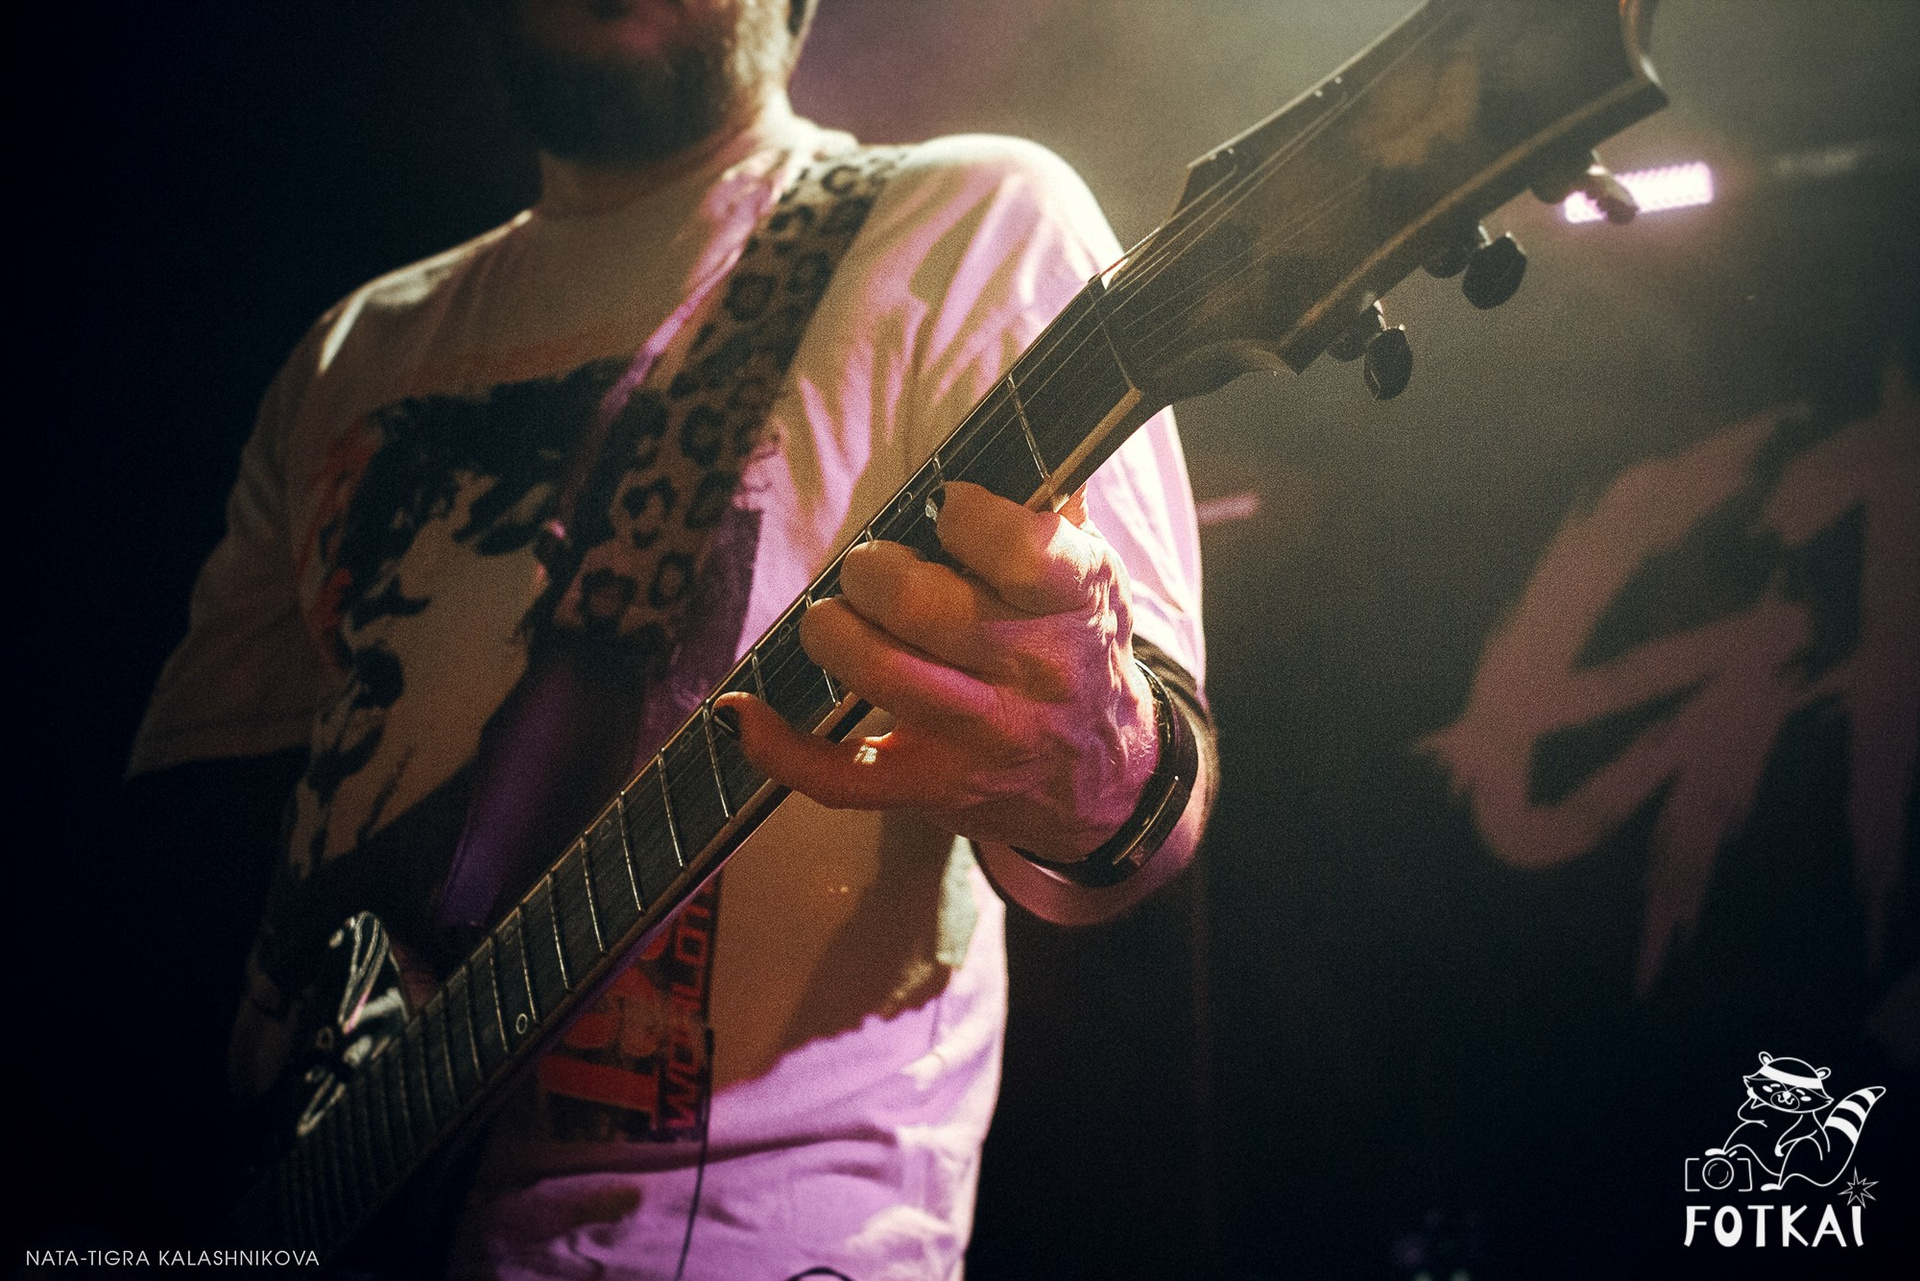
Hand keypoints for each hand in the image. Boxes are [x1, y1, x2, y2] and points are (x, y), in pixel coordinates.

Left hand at [715, 481, 1158, 859]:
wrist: (1102, 779)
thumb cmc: (1077, 647)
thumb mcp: (1092, 575)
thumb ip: (1051, 506)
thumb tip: (1008, 430)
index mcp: (1075, 602)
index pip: (1020, 548)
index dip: (965, 514)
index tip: (946, 507)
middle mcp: (1033, 671)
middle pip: (922, 606)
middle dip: (873, 571)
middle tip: (873, 570)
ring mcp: (980, 736)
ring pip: (880, 674)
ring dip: (833, 631)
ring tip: (836, 618)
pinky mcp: (932, 787)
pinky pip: (842, 778)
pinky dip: (780, 746)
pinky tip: (742, 711)